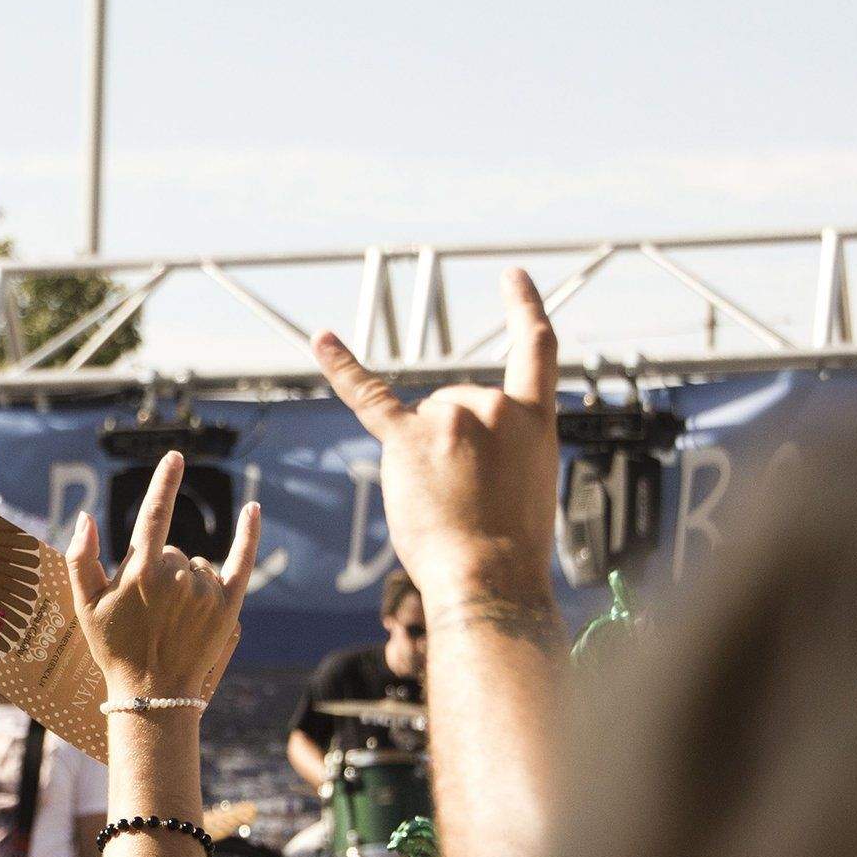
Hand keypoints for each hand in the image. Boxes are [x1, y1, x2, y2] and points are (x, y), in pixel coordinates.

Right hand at [65, 453, 259, 701]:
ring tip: (173, 618)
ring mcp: (204, 590)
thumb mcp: (85, 606)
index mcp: (140, 570)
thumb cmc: (115, 649)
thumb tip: (85, 515)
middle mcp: (176, 575)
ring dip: (187, 580)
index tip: (176, 456)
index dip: (165, 481)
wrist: (153, 695)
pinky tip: (254, 509)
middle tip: (149, 610)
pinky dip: (248, 534)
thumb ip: (80, 558)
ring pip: (197, 564)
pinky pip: (241, 560)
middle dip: (160, 570)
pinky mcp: (229, 605)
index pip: (154, 513)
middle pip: (173, 551)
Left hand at [313, 268, 561, 610]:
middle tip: (464, 495)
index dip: (524, 307)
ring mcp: (450, 418)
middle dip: (453, 444)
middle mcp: (495, 406)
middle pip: (457, 402)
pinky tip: (320, 339)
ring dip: (424, 455)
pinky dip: (340, 366)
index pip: (536, 348)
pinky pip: (368, 396)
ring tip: (443, 500)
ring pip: (422, 418)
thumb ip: (506, 449)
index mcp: (534, 419)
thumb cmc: (510, 547)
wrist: (490, 577)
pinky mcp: (408, 438)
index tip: (512, 278)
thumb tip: (463, 443)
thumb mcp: (531, 483)